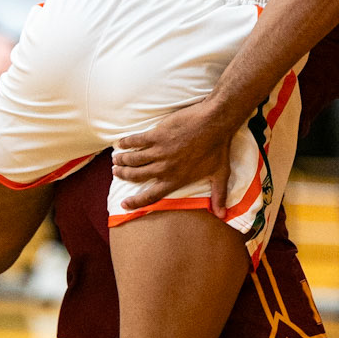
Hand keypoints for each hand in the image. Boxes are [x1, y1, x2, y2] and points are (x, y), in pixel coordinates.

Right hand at [113, 99, 234, 211]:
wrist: (215, 122)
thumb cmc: (218, 148)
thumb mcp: (220, 175)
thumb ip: (218, 196)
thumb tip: (222, 215)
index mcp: (176, 180)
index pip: (151, 196)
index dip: (136, 202)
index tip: (124, 205)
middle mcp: (165, 168)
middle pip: (137, 176)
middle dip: (124, 175)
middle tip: (116, 172)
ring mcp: (159, 151)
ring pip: (133, 160)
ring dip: (122, 160)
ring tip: (116, 160)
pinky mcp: (157, 135)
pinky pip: (135, 141)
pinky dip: (126, 143)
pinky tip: (120, 143)